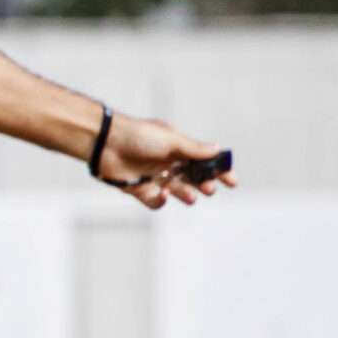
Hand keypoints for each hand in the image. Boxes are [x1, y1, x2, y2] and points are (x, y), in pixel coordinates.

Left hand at [98, 114, 239, 208]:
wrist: (105, 143)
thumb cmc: (138, 135)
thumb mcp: (170, 140)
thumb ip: (193, 148)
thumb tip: (217, 148)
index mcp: (178, 149)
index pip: (203, 161)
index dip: (218, 171)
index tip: (232, 181)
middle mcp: (168, 163)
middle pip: (192, 178)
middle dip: (203, 185)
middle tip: (209, 188)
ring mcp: (153, 176)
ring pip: (176, 191)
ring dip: (186, 195)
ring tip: (190, 196)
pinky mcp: (138, 188)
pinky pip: (154, 200)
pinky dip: (159, 202)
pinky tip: (161, 195)